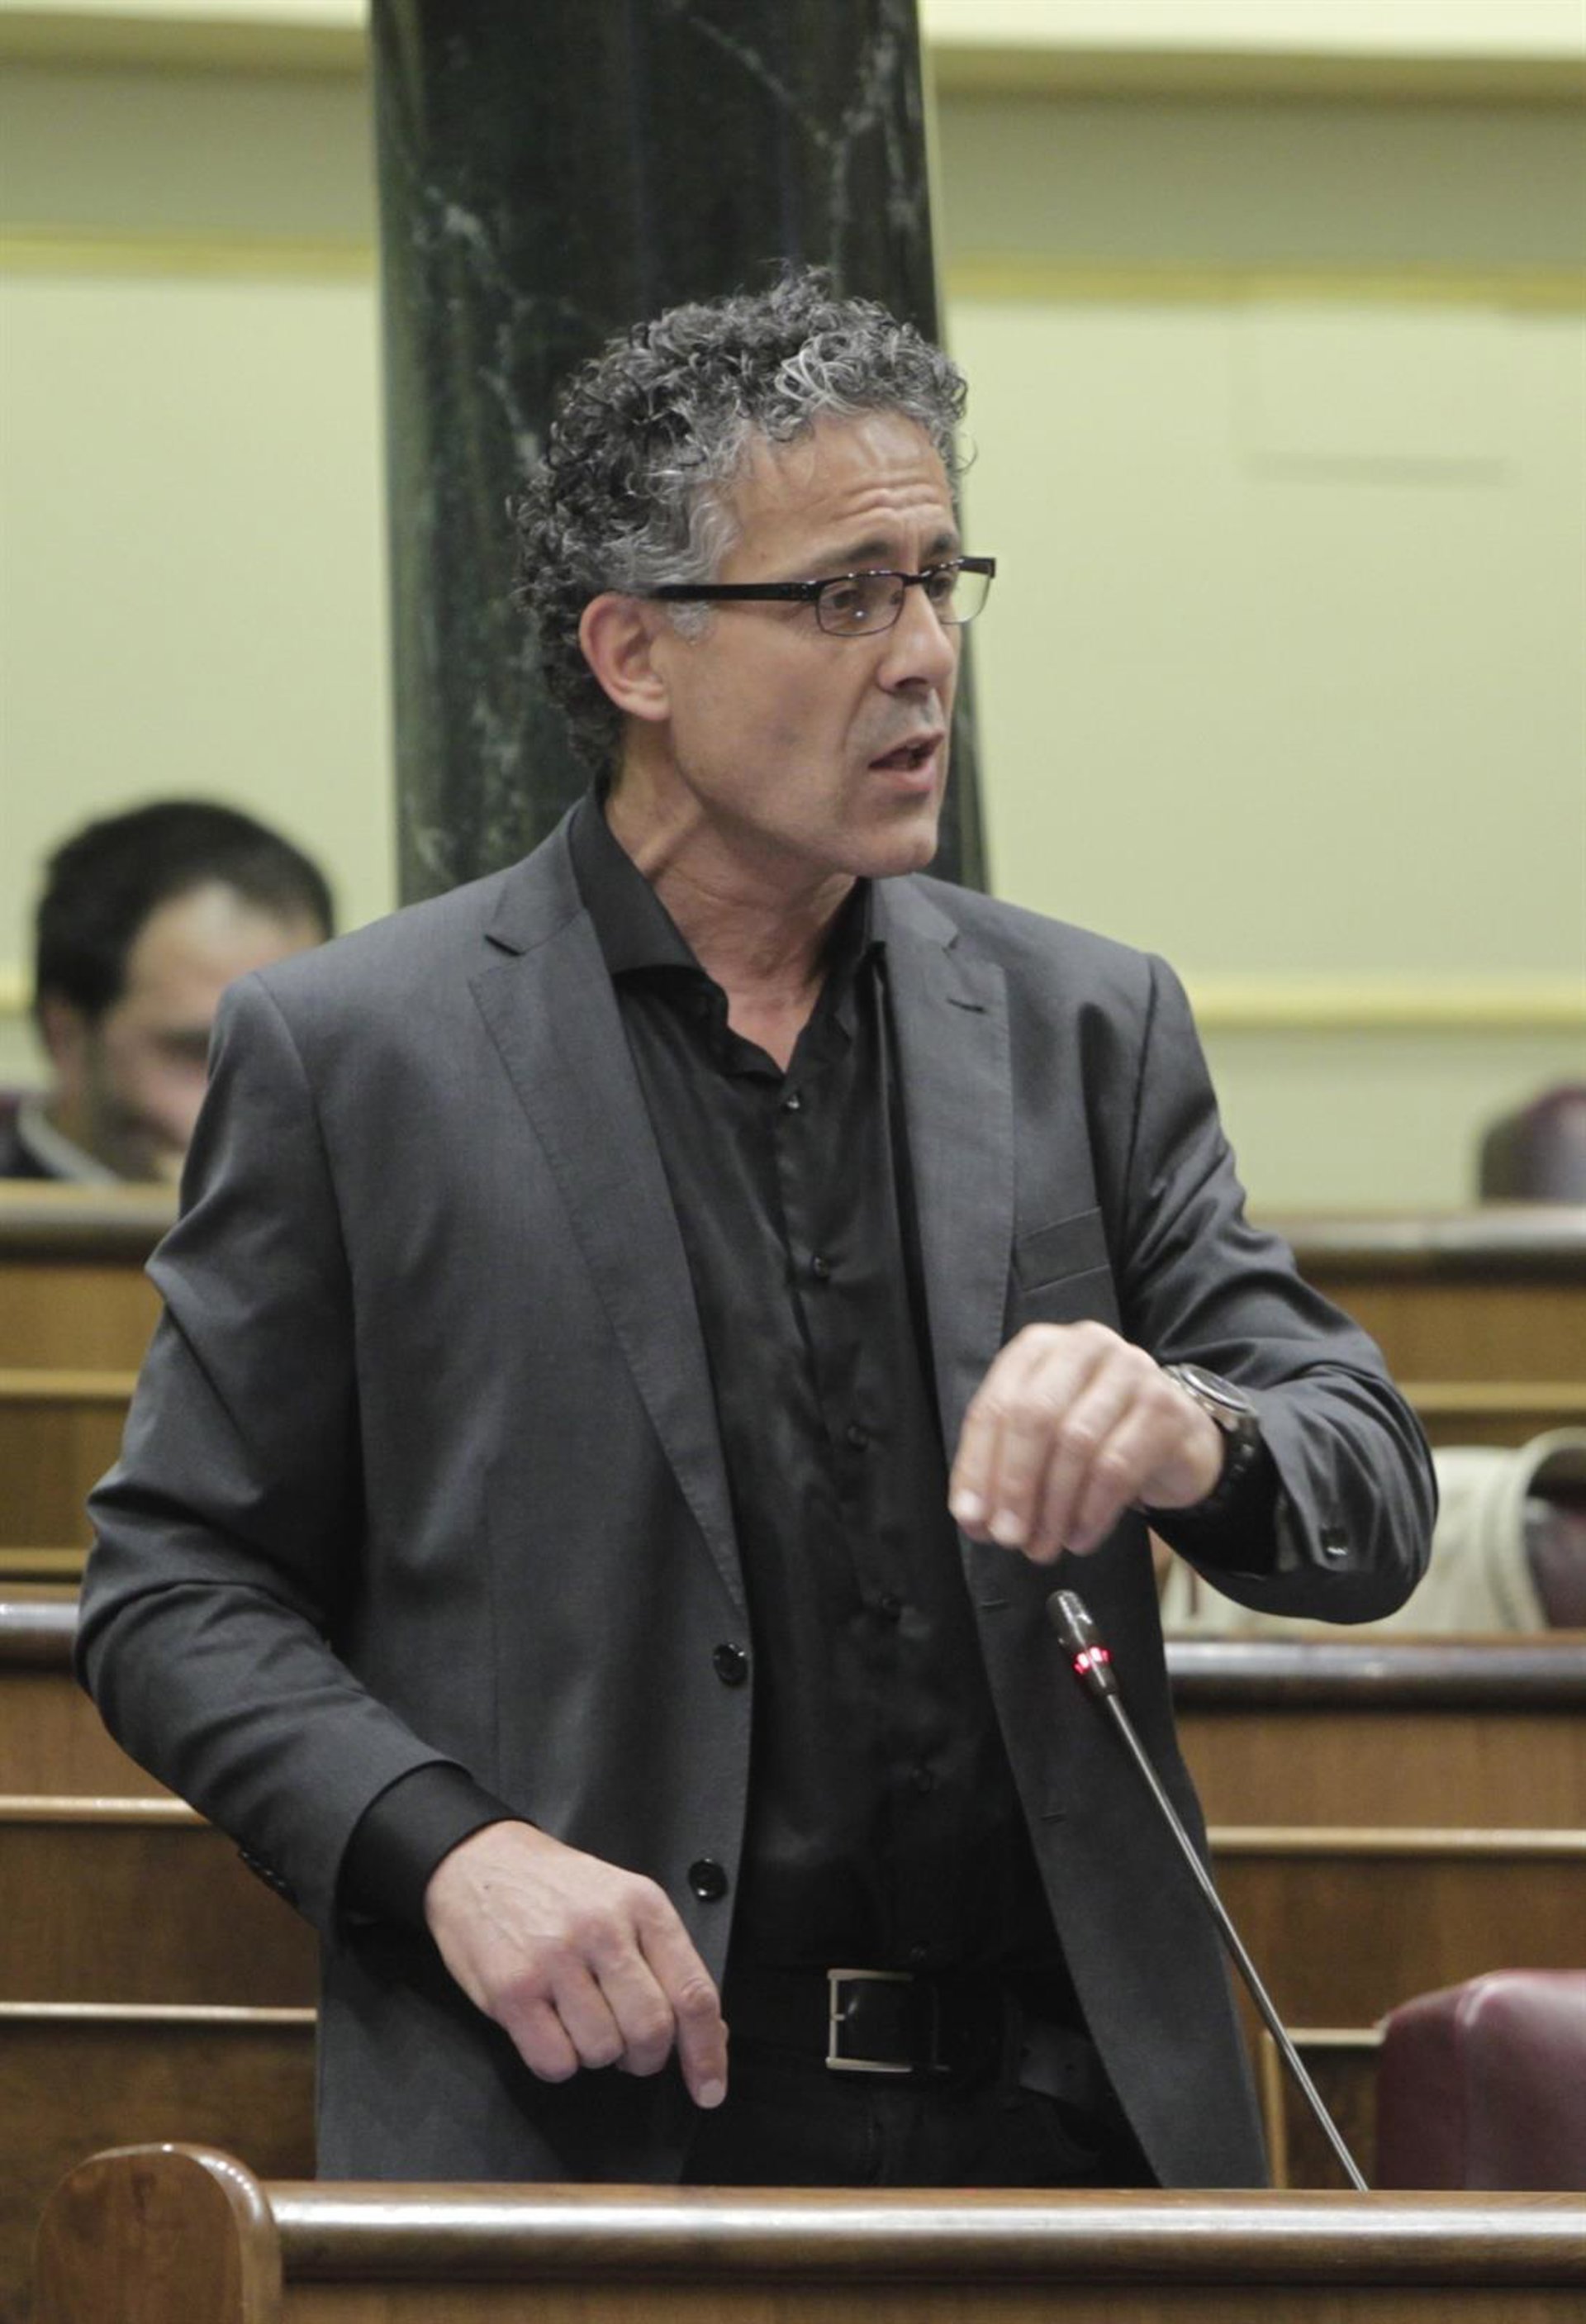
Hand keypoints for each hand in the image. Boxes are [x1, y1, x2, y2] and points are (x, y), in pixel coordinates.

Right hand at [423, 1820, 727, 2108]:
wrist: (480, 1861)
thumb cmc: (560, 1891)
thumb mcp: (624, 1902)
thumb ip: (665, 1963)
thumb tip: (710, 2035)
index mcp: (643, 1905)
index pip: (694, 1992)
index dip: (707, 2051)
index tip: (710, 2090)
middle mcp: (603, 1929)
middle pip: (651, 2030)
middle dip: (645, 2057)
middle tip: (629, 2048)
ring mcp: (555, 1959)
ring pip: (603, 2051)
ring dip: (596, 2054)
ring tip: (578, 2018)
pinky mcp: (512, 1990)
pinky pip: (554, 2062)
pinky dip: (557, 2061)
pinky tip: (548, 2026)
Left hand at [949, 1322, 1222, 1563]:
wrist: (1177, 1437)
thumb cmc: (1097, 1433)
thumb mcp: (1043, 1439)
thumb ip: (1002, 1468)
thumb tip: (973, 1517)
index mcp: (1040, 1347)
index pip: (995, 1405)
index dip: (977, 1466)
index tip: (971, 1518)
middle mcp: (1085, 1346)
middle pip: (1035, 1417)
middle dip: (1015, 1485)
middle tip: (1007, 1537)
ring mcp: (1131, 1370)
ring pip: (1077, 1443)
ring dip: (1053, 1507)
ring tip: (1043, 1546)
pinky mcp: (1165, 1407)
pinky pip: (1118, 1466)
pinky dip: (1091, 1512)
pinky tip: (1079, 1539)